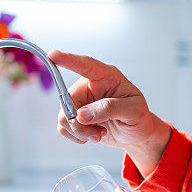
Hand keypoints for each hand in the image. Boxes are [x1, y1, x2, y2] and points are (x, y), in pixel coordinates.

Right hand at [48, 50, 170, 175]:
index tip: (53, 55)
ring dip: (80, 132)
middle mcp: (90, 85)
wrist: (136, 134)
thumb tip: (81, 114)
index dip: (68, 59)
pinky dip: (76, 136)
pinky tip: (92, 136)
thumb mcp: (133, 111)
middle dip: (79, 123)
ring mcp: (81, 100)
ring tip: (99, 134)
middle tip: (97, 134)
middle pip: (67, 100)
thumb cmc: (138, 118)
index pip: (86, 65)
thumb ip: (109, 109)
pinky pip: (63, 127)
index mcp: (107, 76)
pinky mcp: (75, 115)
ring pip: (64, 116)